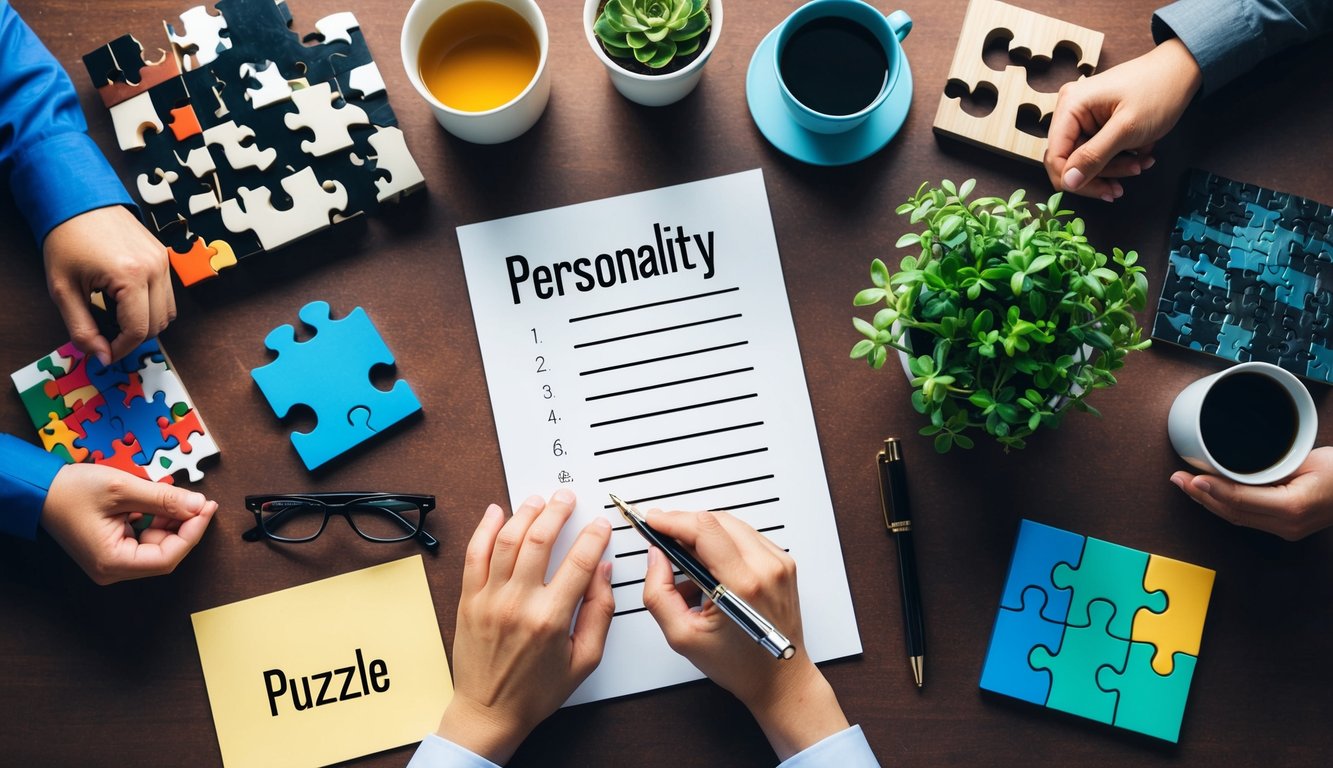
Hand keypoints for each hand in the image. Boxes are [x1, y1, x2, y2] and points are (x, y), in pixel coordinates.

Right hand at [40, 463, 216, 584]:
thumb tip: (198, 506)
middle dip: (184, 526)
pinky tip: (161, 503)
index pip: (167, 557)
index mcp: (112, 562)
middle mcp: (112, 569)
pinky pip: (145, 539)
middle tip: (200, 501)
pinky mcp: (113, 550)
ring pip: (157, 546)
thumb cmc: (71, 490)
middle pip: (165, 553)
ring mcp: (112, 562)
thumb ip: (164, 499)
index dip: (192, 533)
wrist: (38, 489)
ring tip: (177, 497)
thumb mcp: (123, 489)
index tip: (207, 509)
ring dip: (172, 522)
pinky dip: (157, 521)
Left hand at [43, 205, 175, 364]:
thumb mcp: (63, 291)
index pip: (139, 330)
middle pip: (158, 324)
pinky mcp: (164, 256)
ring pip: (168, 312)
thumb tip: (102, 357)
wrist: (78, 201)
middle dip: (133, 337)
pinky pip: (167, 293)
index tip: (105, 353)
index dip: (121, 349)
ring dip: (145, 322)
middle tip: (107, 334)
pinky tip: (125, 299)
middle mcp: (155, 268)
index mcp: (131, 276)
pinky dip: (150, 305)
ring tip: (115, 315)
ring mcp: (164, 261)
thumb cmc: (67, 241)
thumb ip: (82, 329)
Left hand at [436, 491, 613, 763]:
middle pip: (539, 540)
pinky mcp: (469, 600)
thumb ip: (599, 612)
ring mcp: (490, 599)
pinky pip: (474, 555)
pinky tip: (496, 512)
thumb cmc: (536, 691)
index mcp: (550, 619)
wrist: (489, 711)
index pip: (578, 562)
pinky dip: (485, 529)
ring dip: (525, 513)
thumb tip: (603, 572)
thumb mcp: (584, 659)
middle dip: (558, 512)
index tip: (600, 525)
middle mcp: (518, 604)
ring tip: (538, 500)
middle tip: (567, 498)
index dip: (593, 537)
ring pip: (507, 540)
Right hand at [640, 509, 848, 759]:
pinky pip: (746, 537)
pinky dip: (722, 543)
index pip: (704, 530)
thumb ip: (659, 593)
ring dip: (703, 533)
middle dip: (684, 523)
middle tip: (662, 536)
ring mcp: (779, 563)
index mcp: (743, 585)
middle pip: (717, 520)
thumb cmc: (739, 664)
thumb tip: (655, 557)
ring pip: (731, 524)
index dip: (673, 520)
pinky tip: (709, 566)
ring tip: (684, 559)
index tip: (653, 520)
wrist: (780, 678)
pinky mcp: (783, 563)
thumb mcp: (682, 636)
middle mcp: (766, 568)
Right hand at [1044, 38, 1202, 201]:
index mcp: (1071, 106)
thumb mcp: (1126, 128)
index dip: (1073, 180)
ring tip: (1142, 164)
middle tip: (1127, 181)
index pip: (1055, 156)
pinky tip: (1140, 156)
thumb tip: (1067, 183)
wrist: (1180, 71)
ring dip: (1114, 168)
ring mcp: (1083, 116)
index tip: (1102, 192)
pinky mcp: (1096, 122)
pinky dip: (1119, 159)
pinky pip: (1098, 151)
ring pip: (1086, 159)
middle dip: (1100, 174)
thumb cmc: (1157, 91)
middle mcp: (1071, 111)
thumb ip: (1094, 156)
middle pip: (1070, 160)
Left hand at [1172, 447, 1332, 540]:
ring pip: (1235, 518)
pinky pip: (1246, 518)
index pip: (1241, 500)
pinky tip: (1209, 494)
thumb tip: (1232, 463)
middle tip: (1177, 478)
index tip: (1191, 478)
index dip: (1212, 489)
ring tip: (1185, 485)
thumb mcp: (1307, 461)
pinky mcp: (1285, 528)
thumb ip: (1271, 467)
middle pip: (1231, 512)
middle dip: (1200, 495)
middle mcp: (1287, 525)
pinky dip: (1224, 506)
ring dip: (1207, 501)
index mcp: (1292, 507)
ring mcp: (1286, 530)